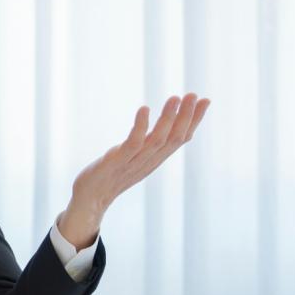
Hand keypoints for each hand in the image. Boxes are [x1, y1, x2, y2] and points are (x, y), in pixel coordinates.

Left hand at [58, 93, 209, 248]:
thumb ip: (149, 145)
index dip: (194, 121)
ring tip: (175, 98)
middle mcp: (148, 162)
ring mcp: (133, 163)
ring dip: (168, 119)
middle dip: (186, 116)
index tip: (206, 101)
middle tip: (194, 94)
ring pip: (157, 140)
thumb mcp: (135, 159)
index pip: (180, 139)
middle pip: (174, 139)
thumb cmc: (110, 177)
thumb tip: (163, 128)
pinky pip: (132, 144)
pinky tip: (144, 109)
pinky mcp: (116, 162)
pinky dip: (140, 127)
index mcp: (154, 160)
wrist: (88, 200)